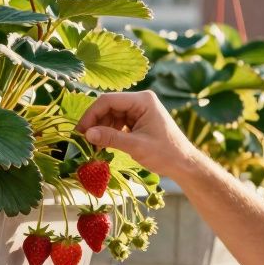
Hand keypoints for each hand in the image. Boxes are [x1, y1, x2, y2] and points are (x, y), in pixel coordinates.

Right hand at [76, 91, 200, 178]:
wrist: (184, 163)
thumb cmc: (165, 154)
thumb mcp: (136, 146)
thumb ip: (111, 138)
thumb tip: (86, 134)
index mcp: (143, 100)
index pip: (108, 100)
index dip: (91, 114)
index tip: (80, 131)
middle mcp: (140, 101)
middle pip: (108, 106)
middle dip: (95, 122)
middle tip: (83, 140)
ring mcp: (139, 110)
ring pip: (111, 115)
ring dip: (101, 129)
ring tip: (93, 146)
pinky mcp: (138, 120)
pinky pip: (117, 122)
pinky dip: (109, 132)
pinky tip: (103, 144)